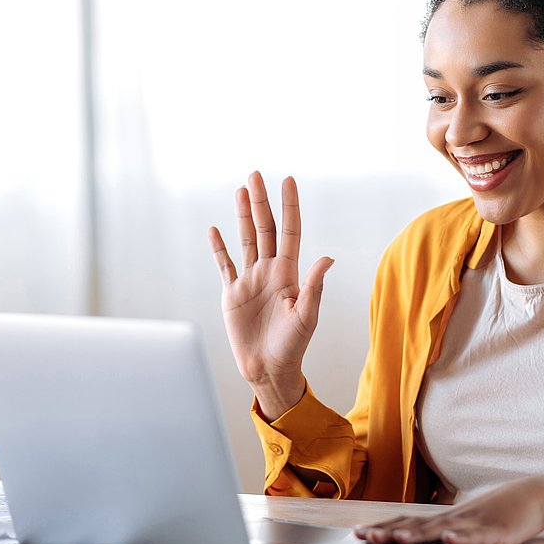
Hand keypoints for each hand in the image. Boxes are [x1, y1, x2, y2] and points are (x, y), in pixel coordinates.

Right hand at [207, 172, 333, 418]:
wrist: (268, 369)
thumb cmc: (292, 346)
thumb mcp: (306, 317)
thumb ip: (314, 286)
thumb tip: (328, 258)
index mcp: (289, 274)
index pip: (290, 232)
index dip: (289, 206)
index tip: (288, 181)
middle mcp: (270, 271)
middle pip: (265, 229)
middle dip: (261, 202)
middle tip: (256, 175)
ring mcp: (250, 280)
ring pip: (246, 240)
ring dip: (243, 215)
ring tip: (241, 190)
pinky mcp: (233, 294)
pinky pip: (225, 265)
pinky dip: (219, 247)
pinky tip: (215, 229)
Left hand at [354, 475, 543, 543]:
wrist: (533, 495)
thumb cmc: (497, 511)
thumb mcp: (465, 522)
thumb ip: (442, 531)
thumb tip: (414, 538)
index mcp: (445, 519)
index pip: (408, 523)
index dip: (384, 528)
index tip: (358, 533)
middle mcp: (455, 519)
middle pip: (418, 526)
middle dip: (390, 532)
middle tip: (365, 537)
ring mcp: (475, 524)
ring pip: (443, 529)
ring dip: (419, 534)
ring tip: (398, 538)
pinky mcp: (498, 532)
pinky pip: (478, 535)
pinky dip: (463, 537)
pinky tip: (450, 538)